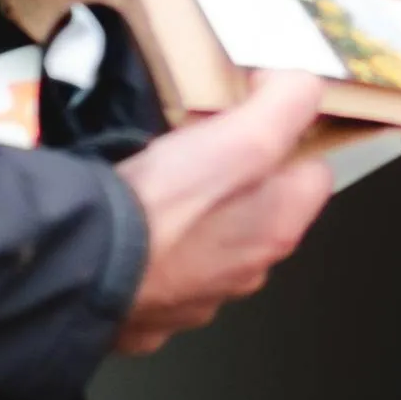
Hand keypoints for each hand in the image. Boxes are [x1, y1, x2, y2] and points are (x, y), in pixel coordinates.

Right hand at [111, 72, 330, 354]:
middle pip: (260, 210)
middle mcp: (249, 270)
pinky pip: (162, 273)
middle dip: (238, 181)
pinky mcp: (151, 315)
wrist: (87, 266)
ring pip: (211, 244)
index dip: (289, 140)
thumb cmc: (169, 202)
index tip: (253, 121)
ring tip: (158, 187)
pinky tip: (129, 229)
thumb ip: (287, 101)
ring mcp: (199, 298)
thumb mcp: (245, 136)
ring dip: (196, 220)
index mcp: (278, 228)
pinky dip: (153, 253)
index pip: (313, 173)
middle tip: (199, 150)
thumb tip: (298, 85)